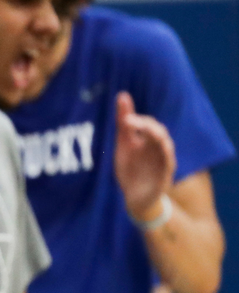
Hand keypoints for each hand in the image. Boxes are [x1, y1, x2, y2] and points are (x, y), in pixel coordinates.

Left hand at [114, 92, 175, 220]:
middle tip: (128, 122)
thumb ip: (124, 123)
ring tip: (148, 130)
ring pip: (165, 145)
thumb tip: (122, 94)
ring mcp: (162, 160)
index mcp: (146, 140)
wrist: (136, 198)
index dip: (136, 119)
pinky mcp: (165, 174)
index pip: (146, 124)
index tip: (124, 117)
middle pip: (157, 131)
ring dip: (157, 136)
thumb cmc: (131, 169)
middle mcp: (157, 148)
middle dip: (146, 125)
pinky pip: (169, 163)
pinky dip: (166, 155)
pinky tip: (162, 148)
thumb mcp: (123, 145)